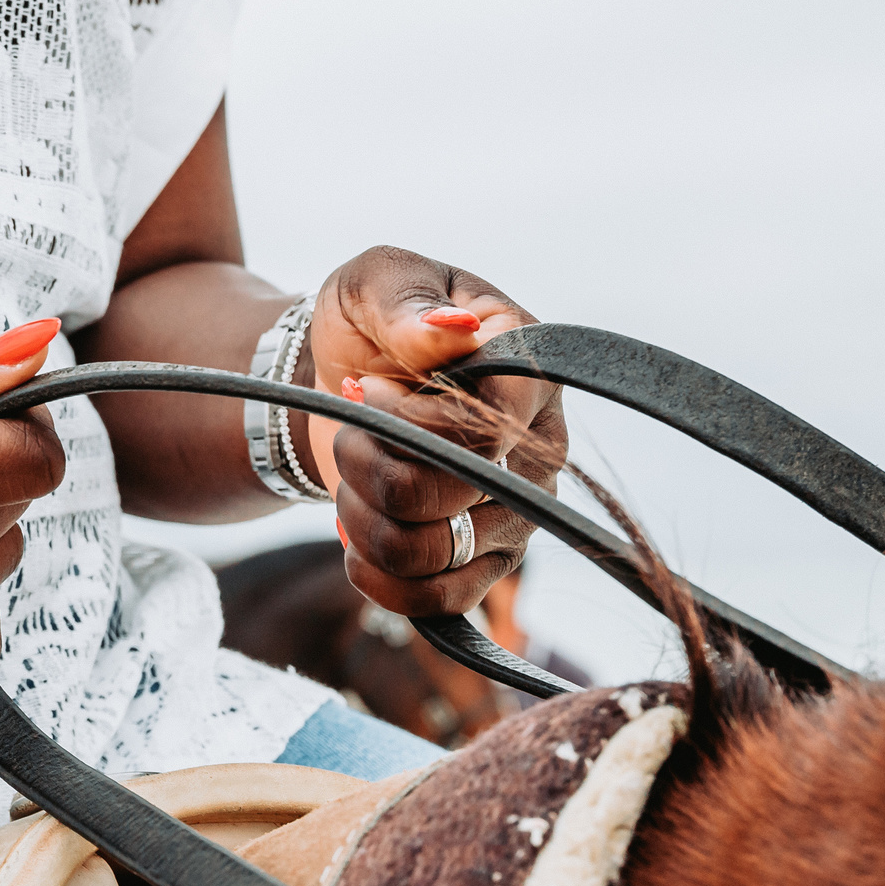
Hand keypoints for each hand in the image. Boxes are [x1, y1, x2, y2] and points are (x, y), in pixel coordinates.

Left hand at [297, 248, 566, 617]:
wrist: (344, 379)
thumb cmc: (371, 322)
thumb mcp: (376, 282)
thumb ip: (408, 303)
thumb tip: (451, 330)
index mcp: (529, 372)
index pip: (485, 424)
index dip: (408, 422)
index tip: (364, 390)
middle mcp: (540, 450)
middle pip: (454, 491)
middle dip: (370, 464)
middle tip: (351, 428)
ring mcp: (518, 514)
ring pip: (432, 550)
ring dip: (362, 517)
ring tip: (353, 476)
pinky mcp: (484, 564)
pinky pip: (437, 602)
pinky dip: (376, 576)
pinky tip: (354, 540)